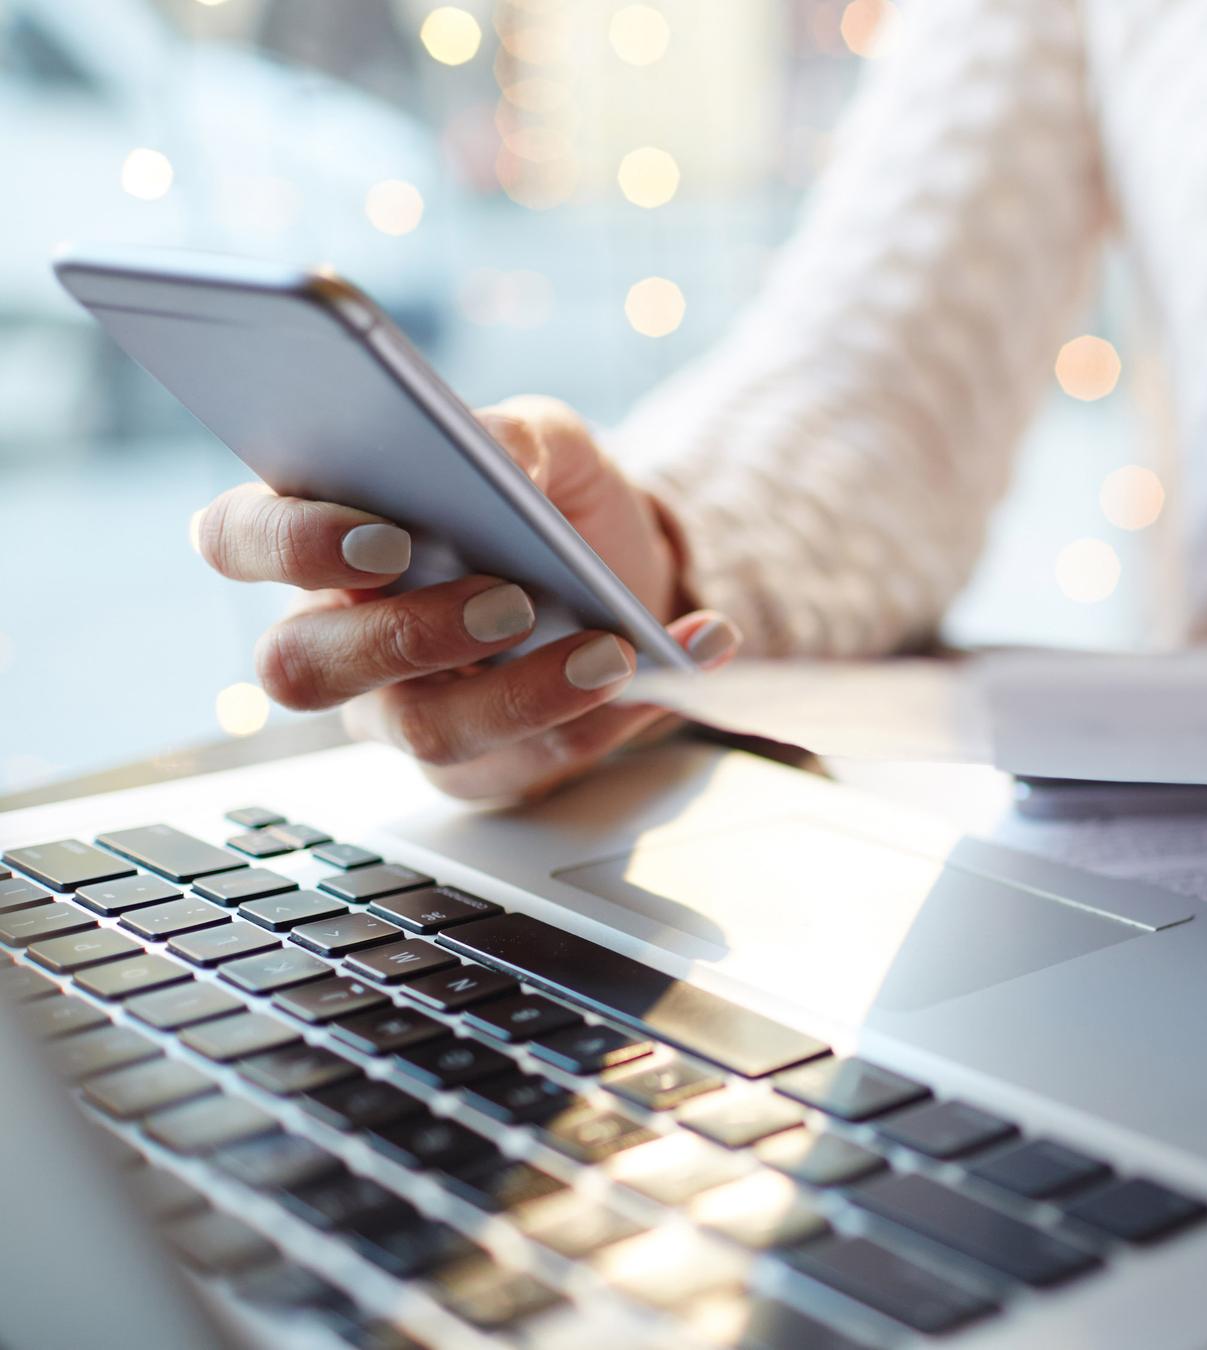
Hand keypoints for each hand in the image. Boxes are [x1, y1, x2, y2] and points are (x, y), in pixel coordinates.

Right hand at [191, 395, 738, 799]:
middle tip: (509, 600)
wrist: (636, 572)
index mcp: (322, 538)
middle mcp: (337, 637)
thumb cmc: (554, 503)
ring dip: (528, 691)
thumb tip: (494, 450)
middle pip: (302, 668)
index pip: (237, 539)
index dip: (291, 545)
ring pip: (426, 732)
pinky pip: (532, 765)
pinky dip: (618, 715)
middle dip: (407, 635)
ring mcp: (402, 713)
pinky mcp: (484, 768)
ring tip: (613, 648)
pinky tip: (679, 665)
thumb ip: (513, 434)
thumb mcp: (548, 443)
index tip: (385, 537)